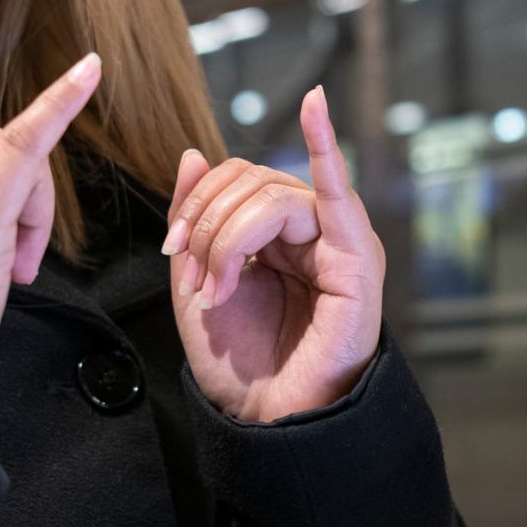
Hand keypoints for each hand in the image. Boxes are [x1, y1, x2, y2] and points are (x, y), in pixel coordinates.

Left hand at [164, 86, 386, 422]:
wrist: (266, 418)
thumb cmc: (243, 363)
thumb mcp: (198, 283)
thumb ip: (195, 221)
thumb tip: (193, 152)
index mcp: (277, 233)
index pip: (236, 178)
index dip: (197, 203)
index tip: (173, 250)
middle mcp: (311, 230)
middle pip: (251, 182)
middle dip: (209, 227)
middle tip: (197, 283)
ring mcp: (336, 241)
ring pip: (272, 196)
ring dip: (229, 238)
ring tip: (218, 292)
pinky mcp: (354, 260)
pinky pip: (337, 194)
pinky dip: (325, 147)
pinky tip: (315, 108)